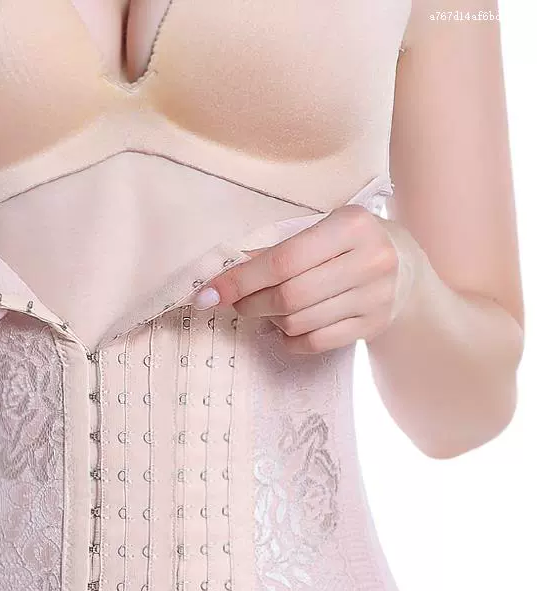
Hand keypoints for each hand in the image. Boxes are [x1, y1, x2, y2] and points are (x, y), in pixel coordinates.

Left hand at [192, 205, 406, 353]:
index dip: (241, 280)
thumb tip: (224, 275)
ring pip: (299, 323)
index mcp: (352, 226)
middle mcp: (369, 261)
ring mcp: (375, 298)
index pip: (284, 260)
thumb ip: (278, 250)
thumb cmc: (349, 244)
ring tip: (270, 309)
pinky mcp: (373, 326)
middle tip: (238, 303)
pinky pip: (314, 343)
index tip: (208, 293)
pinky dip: (290, 339)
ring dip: (271, 320)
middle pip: (289, 296)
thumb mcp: (322, 232)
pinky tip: (288, 327)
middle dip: (252, 303)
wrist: (405, 268)